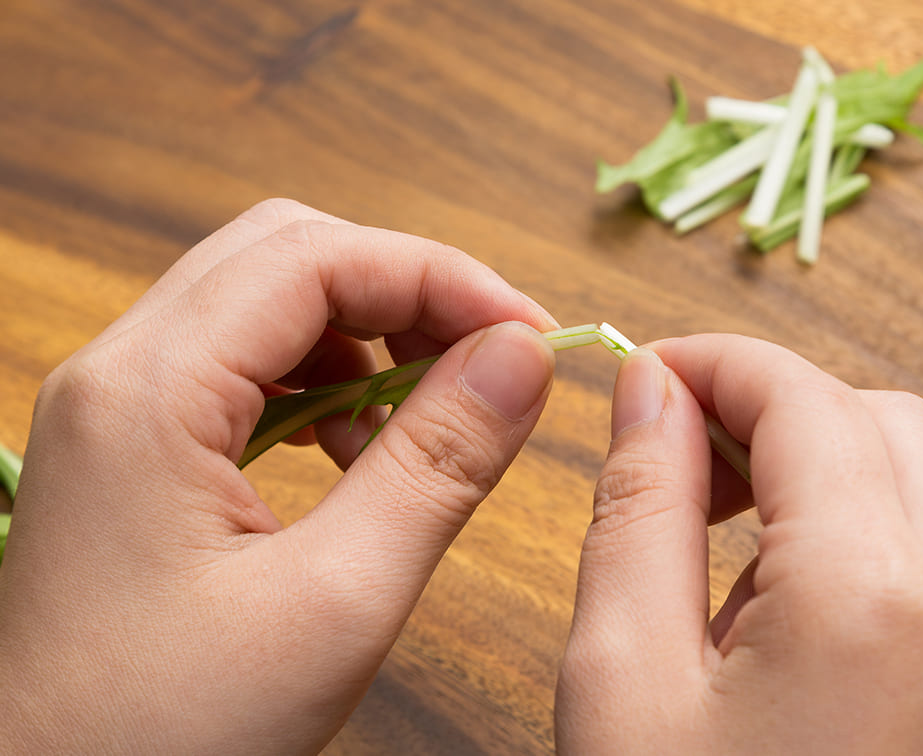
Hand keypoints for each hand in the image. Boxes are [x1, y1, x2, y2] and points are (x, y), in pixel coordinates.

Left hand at [0, 199, 557, 752]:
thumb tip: (523, 358)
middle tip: (492, 364)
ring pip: (265, 307)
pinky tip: (359, 453)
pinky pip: (242, 369)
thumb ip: (439, 465)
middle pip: (286, 258)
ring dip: (366, 339)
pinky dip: (324, 386)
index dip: (442, 277)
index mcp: (149, 392)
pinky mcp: (131, 451)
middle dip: (405, 293)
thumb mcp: (336, 601)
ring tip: (428, 422)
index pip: (315, 257)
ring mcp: (117, 411)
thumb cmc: (162, 731)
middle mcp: (119, 375)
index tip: (533, 337)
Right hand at [556, 335, 922, 753]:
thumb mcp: (624, 682)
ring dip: (817, 476)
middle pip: (885, 425)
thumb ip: (636, 511)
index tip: (639, 372)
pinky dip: (857, 548)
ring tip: (709, 545)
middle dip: (775, 409)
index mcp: (873, 592)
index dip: (716, 363)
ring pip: (922, 495)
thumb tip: (648, 389)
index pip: (807, 398)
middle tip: (673, 456)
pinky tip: (771, 618)